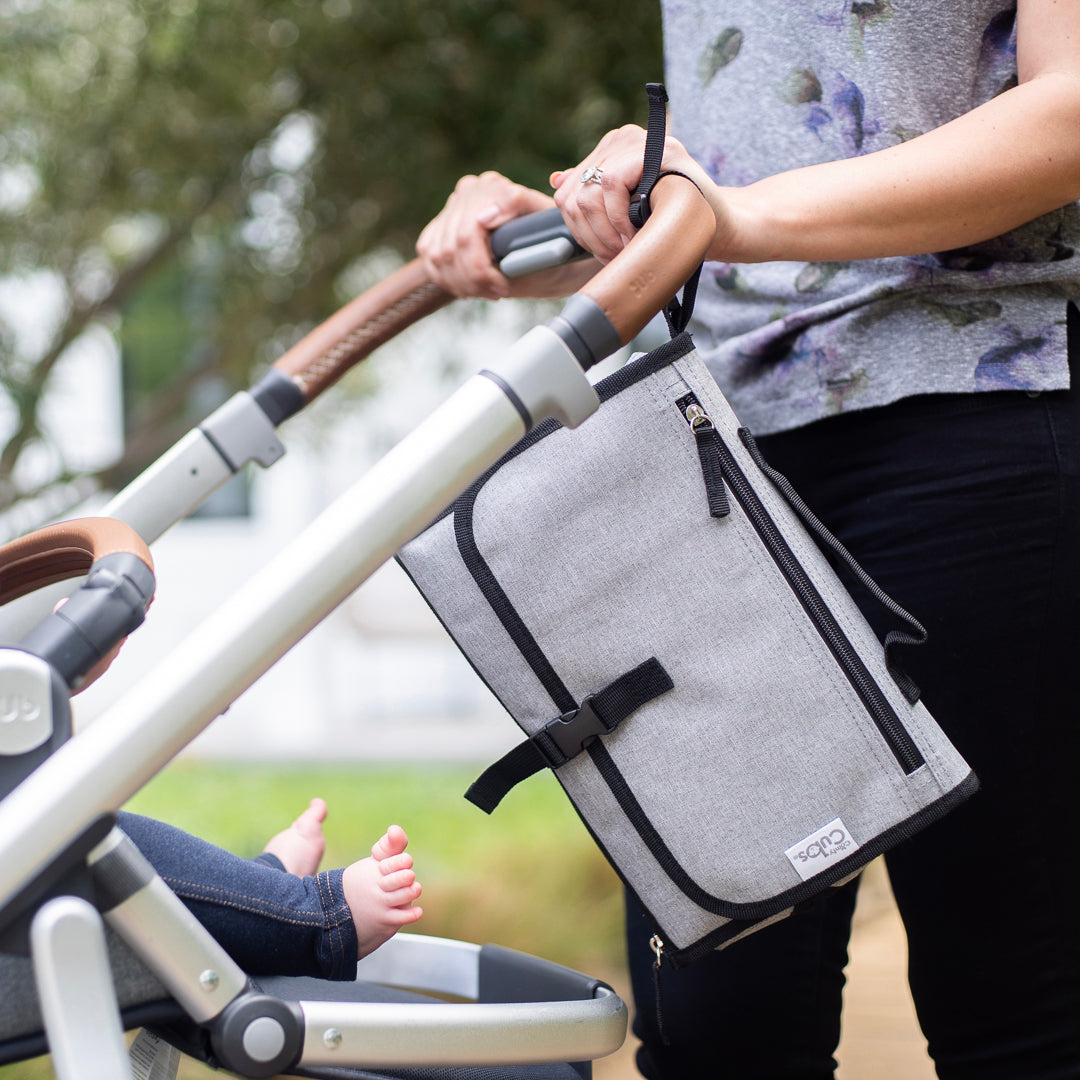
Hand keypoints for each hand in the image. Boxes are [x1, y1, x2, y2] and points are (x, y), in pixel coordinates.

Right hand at [416, 171, 554, 298]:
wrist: (548, 252)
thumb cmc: (552, 241)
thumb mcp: (547, 227)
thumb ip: (518, 214)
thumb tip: (483, 218)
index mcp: (493, 187)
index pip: (470, 231)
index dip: (481, 267)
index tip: (503, 287)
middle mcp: (468, 192)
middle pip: (452, 247)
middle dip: (474, 279)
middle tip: (498, 293)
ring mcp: (451, 210)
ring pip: (438, 256)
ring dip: (462, 283)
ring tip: (487, 292)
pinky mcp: (439, 228)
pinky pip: (430, 258)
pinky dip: (447, 279)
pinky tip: (469, 288)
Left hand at [552, 125, 722, 263]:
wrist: (721, 225)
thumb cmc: (674, 223)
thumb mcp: (626, 212)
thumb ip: (595, 196)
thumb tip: (557, 180)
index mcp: (610, 150)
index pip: (567, 192)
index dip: (579, 230)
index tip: (602, 251)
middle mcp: (621, 138)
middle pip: (573, 196)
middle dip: (590, 236)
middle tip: (615, 255)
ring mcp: (639, 139)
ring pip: (588, 191)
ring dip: (604, 232)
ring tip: (626, 247)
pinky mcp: (655, 148)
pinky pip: (610, 182)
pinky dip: (617, 216)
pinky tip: (633, 232)